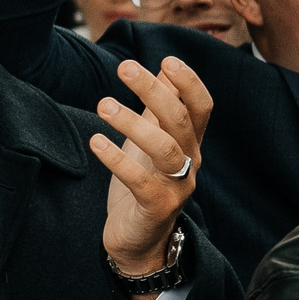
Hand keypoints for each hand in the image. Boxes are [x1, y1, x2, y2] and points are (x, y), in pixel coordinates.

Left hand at [93, 57, 212, 289]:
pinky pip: (140, 181)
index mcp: (191, 142)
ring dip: (133, 123)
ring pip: (165, 149)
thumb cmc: (143, 183)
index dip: (189, 82)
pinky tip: (96, 142)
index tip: (166, 59)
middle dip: (154, 91)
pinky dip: (117, 160)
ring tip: (104, 105)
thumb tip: (165, 69)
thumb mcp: (152, 141)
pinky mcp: (157, 206)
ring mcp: (177, 186)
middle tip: (125, 68)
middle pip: (180, 120)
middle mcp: (191, 161)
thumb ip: (160, 108)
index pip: (202, 106)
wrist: (138, 239)